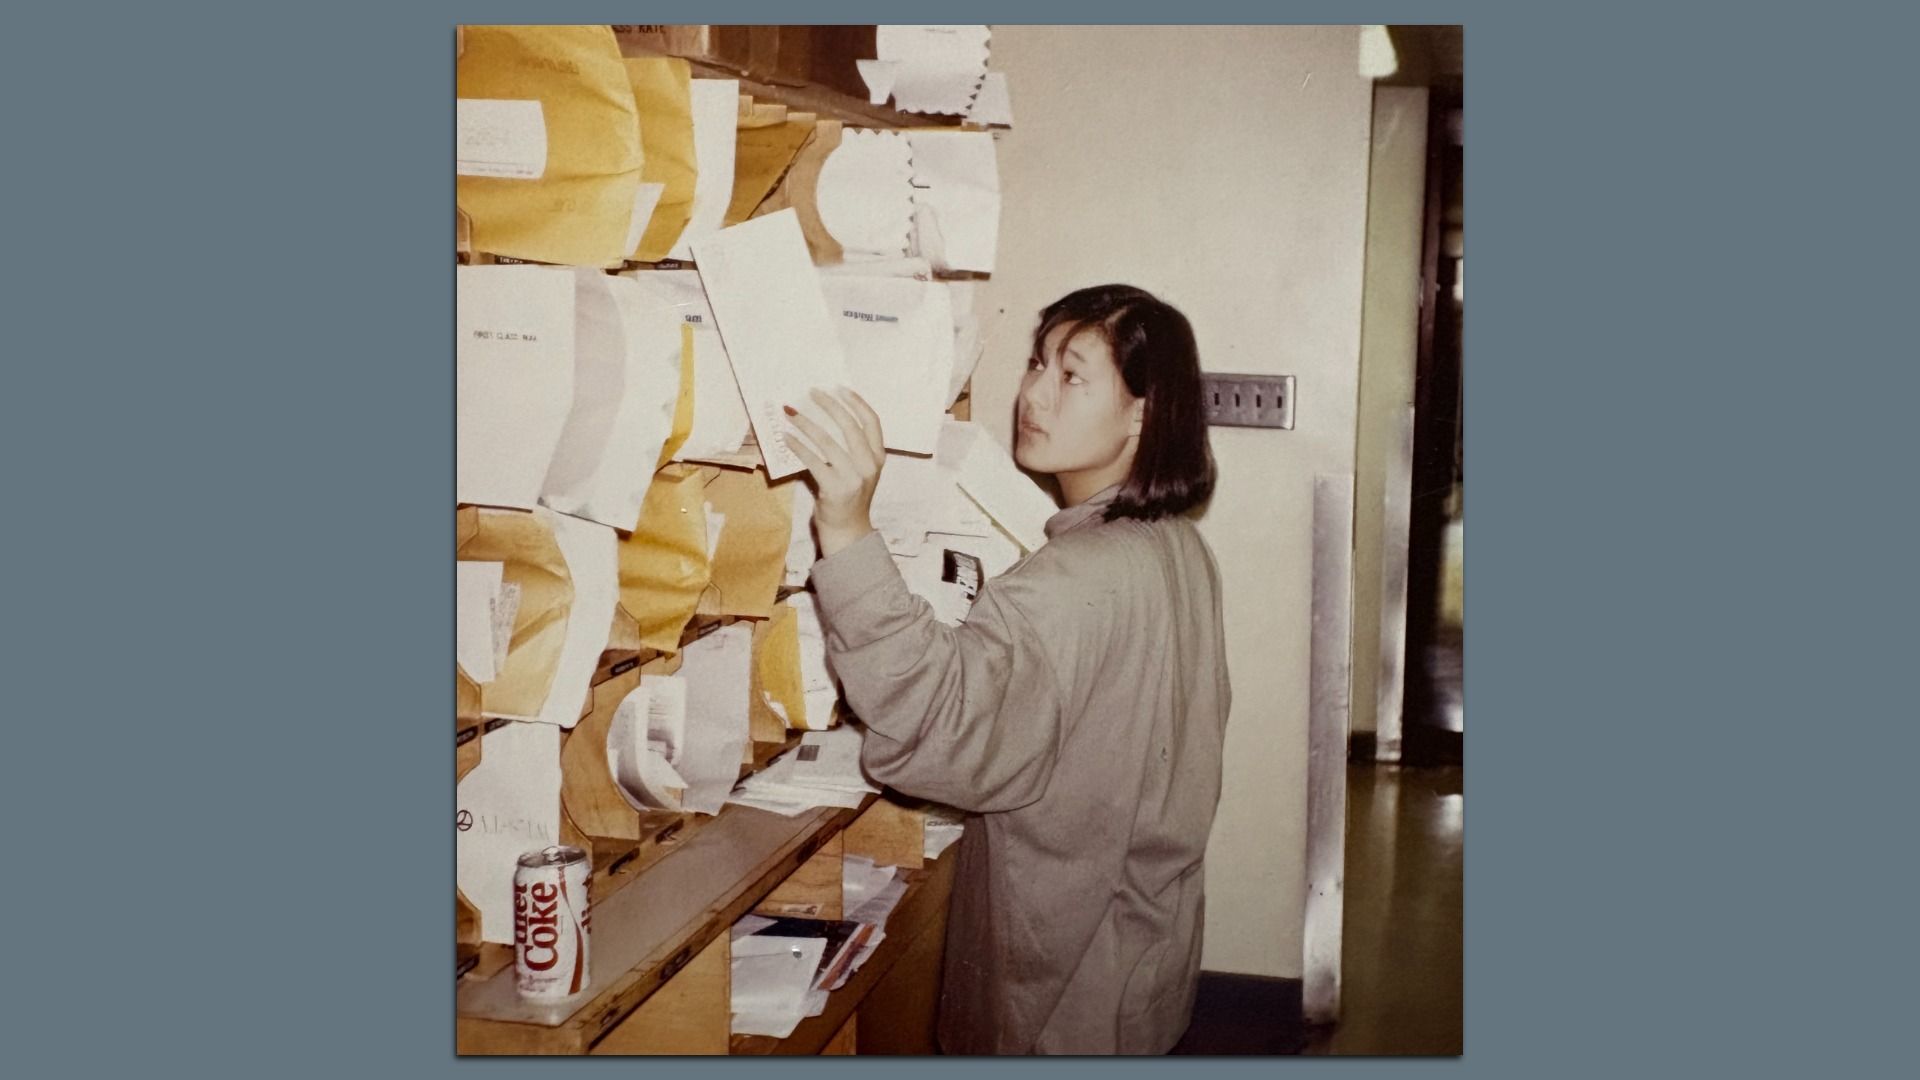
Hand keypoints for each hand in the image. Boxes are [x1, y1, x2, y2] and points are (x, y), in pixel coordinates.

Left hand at [782, 387, 885, 556]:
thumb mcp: (860, 470)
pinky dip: (798, 446)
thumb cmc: (850, 496)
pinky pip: (812, 460)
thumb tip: (823, 416)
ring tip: (791, 412)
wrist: (848, 530)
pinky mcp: (834, 488)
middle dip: (829, 405)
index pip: (872, 421)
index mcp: (879, 457)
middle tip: (812, 393)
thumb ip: (852, 448)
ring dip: (806, 423)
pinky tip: (787, 437)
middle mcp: (869, 465)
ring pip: (827, 441)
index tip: (839, 388)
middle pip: (849, 426)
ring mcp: (852, 477)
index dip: (856, 402)